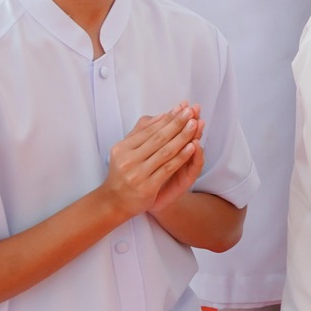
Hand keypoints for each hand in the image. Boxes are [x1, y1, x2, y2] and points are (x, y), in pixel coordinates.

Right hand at [102, 104, 203, 219]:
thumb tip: (162, 115)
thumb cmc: (124, 173)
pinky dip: (182, 156)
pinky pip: (168, 167)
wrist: (114, 202)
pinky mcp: (148, 186)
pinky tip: (193, 146)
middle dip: (177, 123)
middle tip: (191, 111)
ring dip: (183, 136)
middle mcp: (128, 160)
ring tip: (195, 124)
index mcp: (122, 148)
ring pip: (165, 151)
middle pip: (158, 138)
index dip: (167, 118)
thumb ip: (142, 132)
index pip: (149, 130)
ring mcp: (137, 174)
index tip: (182, 108)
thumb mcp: (126, 151)